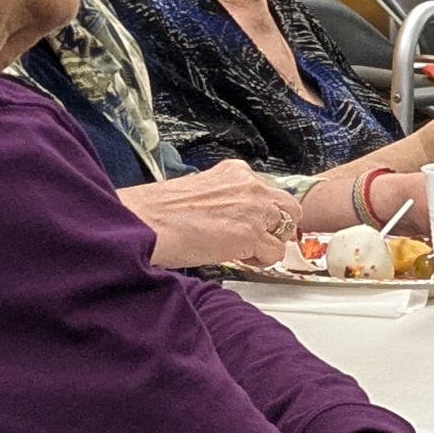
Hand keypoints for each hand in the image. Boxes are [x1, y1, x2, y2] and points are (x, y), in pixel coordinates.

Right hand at [120, 161, 304, 267]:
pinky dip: (262, 261)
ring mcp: (253, 210)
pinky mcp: (250, 234)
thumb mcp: (200, 190)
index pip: (268, 191)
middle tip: (259, 240)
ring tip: (246, 252)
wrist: (144, 223)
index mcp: (236, 172)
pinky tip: (241, 260)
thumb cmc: (160, 211)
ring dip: (270, 243)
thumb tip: (232, 216)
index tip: (251, 224)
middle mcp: (250, 186)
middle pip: (289, 207)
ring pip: (285, 230)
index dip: (263, 212)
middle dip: (278, 225)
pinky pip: (275, 252)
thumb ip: (225, 197)